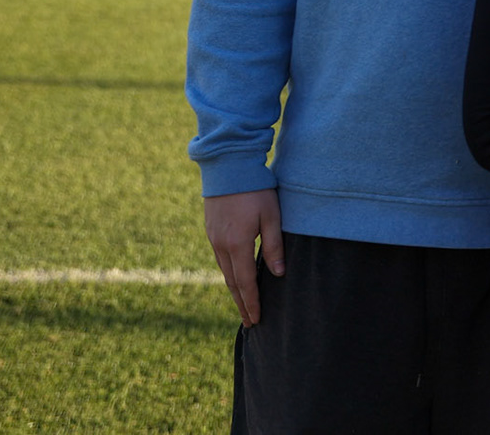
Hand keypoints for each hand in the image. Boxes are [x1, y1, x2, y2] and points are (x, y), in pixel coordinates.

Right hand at [204, 189, 283, 325]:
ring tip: (243, 304)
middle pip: (231, 282)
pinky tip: (235, 277)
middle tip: (250, 322)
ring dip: (234, 290)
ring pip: (224, 271)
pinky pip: (220, 258)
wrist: (228, 166)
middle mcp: (220, 245)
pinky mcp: (211, 230)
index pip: (245, 283)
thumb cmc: (255, 189)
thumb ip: (274, 247)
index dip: (251, 302)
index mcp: (236, 244)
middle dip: (241, 303)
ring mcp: (213, 237)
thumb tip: (278, 274)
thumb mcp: (271, 216)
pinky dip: (229, 273)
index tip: (256, 320)